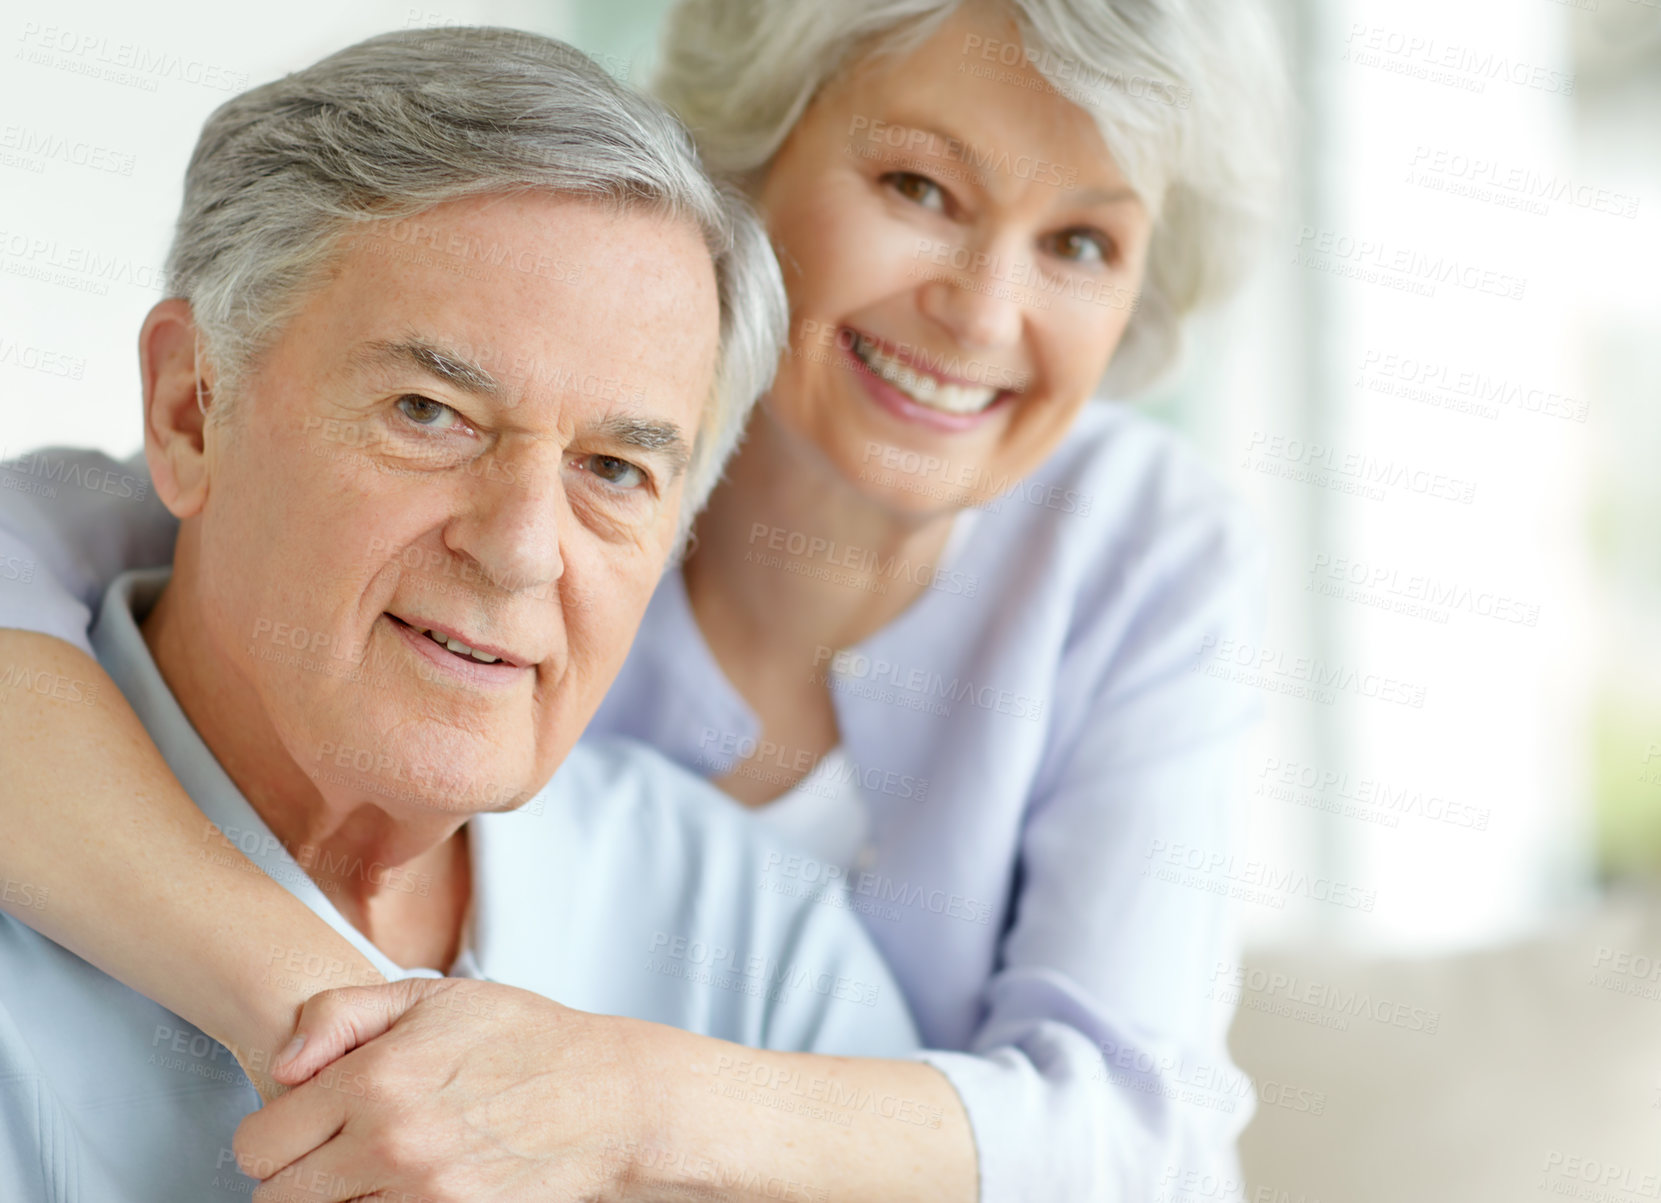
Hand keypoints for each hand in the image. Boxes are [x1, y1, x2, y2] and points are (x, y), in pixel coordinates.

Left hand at [233, 978, 653, 1201]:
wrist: (610, 1100)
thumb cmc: (527, 1041)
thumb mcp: (433, 996)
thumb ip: (340, 1014)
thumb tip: (281, 1064)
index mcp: (374, 1080)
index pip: (257, 1144)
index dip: (274, 1135)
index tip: (303, 1127)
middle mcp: (388, 1143)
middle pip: (277, 1200)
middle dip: (296, 1177)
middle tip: (335, 1156)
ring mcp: (421, 1196)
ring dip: (339, 1201)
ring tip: (374, 1173)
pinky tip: (404, 1190)